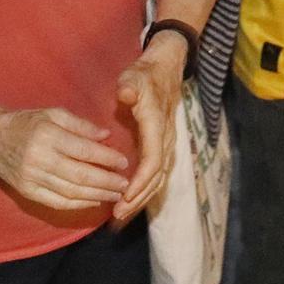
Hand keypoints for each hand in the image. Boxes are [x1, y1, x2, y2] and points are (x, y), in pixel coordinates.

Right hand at [0, 104, 128, 210]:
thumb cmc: (25, 122)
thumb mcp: (52, 113)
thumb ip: (80, 125)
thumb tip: (105, 135)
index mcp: (48, 136)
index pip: (84, 151)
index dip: (106, 159)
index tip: (124, 162)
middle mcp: (40, 159)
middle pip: (80, 176)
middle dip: (107, 182)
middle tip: (126, 184)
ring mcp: (32, 179)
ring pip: (71, 192)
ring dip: (97, 195)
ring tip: (116, 194)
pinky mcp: (27, 192)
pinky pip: (57, 203)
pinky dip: (79, 204)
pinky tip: (94, 200)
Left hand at [111, 37, 183, 225]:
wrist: (166, 68)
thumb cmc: (145, 74)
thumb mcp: (135, 76)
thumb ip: (129, 86)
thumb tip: (126, 94)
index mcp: (157, 126)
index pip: (153, 161)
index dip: (140, 182)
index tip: (124, 197)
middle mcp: (165, 140)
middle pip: (156, 178)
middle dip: (138, 199)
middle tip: (117, 215)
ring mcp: (165, 145)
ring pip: (157, 180)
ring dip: (141, 199)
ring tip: (120, 216)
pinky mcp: (161, 147)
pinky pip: (155, 175)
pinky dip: (143, 191)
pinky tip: (128, 202)